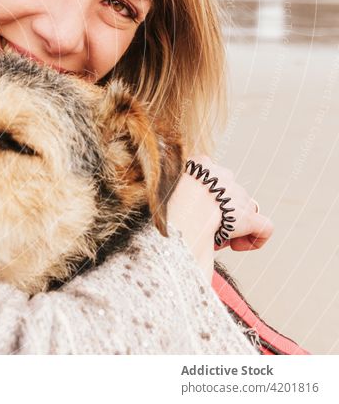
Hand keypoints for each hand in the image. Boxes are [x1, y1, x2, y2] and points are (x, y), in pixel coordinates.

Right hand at [166, 155, 273, 282]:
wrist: (179, 209)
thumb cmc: (160, 202)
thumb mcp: (158, 184)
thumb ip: (166, 184)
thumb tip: (146, 188)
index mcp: (199, 163)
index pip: (210, 174)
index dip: (204, 196)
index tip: (191, 210)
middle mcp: (222, 174)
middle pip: (228, 193)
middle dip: (219, 212)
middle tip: (200, 227)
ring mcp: (238, 195)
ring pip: (244, 209)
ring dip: (231, 225)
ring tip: (214, 238)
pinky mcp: (248, 216)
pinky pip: (264, 227)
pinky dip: (255, 239)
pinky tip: (237, 247)